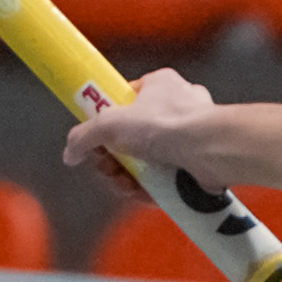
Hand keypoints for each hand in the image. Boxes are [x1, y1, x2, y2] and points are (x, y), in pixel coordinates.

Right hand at [63, 64, 218, 183]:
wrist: (211, 149)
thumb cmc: (169, 124)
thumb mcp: (111, 123)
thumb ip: (84, 136)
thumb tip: (71, 153)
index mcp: (159, 86)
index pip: (123, 102)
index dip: (105, 124)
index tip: (93, 141)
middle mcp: (176, 108)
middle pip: (132, 138)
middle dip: (114, 159)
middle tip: (107, 169)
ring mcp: (187, 138)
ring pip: (148, 162)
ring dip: (130, 178)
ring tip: (124, 186)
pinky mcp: (195, 166)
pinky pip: (166, 180)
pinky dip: (151, 190)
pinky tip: (142, 195)